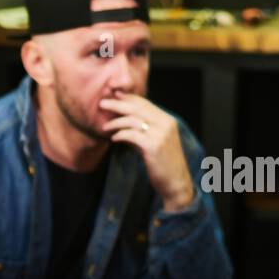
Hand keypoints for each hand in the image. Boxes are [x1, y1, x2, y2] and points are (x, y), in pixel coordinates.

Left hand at [97, 93, 194, 211]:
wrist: (175, 182)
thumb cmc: (162, 163)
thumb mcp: (154, 142)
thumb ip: (142, 131)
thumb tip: (122, 123)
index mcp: (167, 120)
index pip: (145, 104)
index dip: (128, 98)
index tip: (113, 96)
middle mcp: (165, 124)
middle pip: (138, 108)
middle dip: (118, 104)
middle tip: (102, 103)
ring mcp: (161, 134)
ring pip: (133, 120)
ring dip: (116, 122)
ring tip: (105, 127)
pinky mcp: (153, 146)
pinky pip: (132, 135)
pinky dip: (120, 135)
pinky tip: (114, 138)